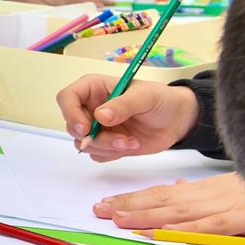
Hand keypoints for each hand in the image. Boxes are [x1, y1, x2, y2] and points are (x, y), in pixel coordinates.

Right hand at [55, 74, 199, 158]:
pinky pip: (97, 155)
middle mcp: (89, 108)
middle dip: (95, 137)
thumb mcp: (144, 97)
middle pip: (72, 126)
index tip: (85, 129)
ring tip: (132, 142)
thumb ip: (122, 105)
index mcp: (92, 89)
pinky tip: (130, 146)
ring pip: (83, 143)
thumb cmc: (160, 100)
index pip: (66, 98)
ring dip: (107, 147)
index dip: (70, 113)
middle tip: (121, 140)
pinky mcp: (106, 144)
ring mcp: (97, 127)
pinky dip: (112, 154)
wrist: (177, 120)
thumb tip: (100, 116)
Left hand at [93, 173, 244, 233]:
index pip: (160, 192)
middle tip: (98, 210)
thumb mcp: (225, 187)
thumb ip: (200, 190)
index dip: (132, 198)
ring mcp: (221, 206)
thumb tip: (177, 186)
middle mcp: (206, 196)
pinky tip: (160, 230)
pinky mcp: (238, 217)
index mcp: (202, 190)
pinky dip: (181, 228)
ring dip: (144, 216)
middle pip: (160, 200)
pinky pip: (206, 225)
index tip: (107, 204)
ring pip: (176, 211)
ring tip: (117, 219)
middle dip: (127, 206)